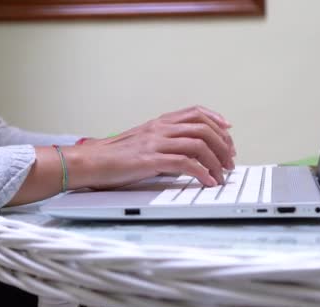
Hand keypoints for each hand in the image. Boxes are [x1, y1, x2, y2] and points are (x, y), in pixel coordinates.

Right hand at [8, 106, 235, 205]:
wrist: (89, 162)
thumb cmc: (112, 157)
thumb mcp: (141, 142)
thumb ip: (162, 143)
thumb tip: (184, 154)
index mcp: (158, 123)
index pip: (195, 112)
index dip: (216, 120)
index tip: (228, 132)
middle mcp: (159, 128)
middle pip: (203, 127)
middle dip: (223, 144)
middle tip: (230, 160)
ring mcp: (155, 142)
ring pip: (198, 143)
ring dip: (216, 160)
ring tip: (222, 174)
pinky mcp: (150, 160)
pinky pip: (185, 163)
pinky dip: (201, 173)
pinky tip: (207, 181)